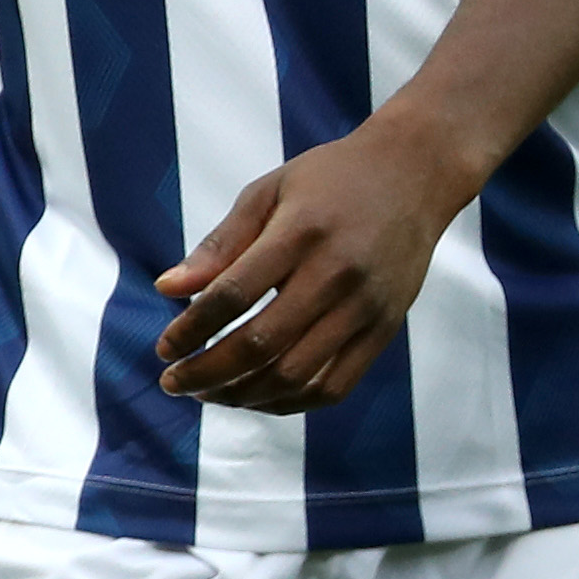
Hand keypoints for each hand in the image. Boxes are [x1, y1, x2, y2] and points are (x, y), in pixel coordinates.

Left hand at [153, 121, 474, 414]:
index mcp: (301, 232)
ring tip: (209, 393)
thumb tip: (167, 289)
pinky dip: (288, 402)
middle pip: (261, 344)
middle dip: (207, 374)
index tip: (164, 347)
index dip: (191, 329)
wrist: (414, 176)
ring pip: (295, 376)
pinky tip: (257, 396)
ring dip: (242, 395)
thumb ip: (220, 244)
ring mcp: (365, 308)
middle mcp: (336, 274)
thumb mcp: (269, 192)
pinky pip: (333, 387)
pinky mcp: (384, 330)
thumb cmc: (330, 179)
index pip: (233, 296)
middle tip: (174, 382)